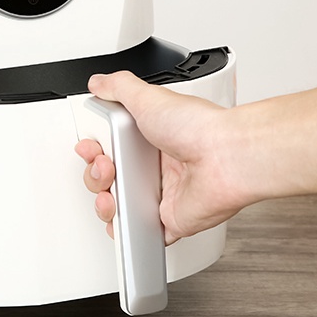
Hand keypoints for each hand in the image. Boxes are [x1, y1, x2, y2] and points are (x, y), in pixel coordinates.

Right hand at [75, 71, 247, 244]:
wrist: (225, 157)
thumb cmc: (197, 128)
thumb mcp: (149, 96)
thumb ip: (118, 87)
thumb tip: (99, 83)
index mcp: (149, 137)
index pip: (110, 145)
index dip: (94, 149)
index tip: (91, 146)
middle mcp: (155, 165)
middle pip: (109, 177)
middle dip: (95, 174)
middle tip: (105, 166)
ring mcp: (161, 193)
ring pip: (119, 205)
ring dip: (104, 202)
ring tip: (112, 192)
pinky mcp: (169, 219)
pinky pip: (142, 233)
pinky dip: (127, 232)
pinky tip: (121, 219)